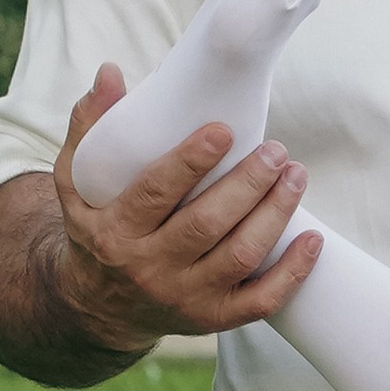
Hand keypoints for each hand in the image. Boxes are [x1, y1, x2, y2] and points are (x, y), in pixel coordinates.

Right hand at [48, 64, 322, 356]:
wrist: (98, 308)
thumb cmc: (97, 230)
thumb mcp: (76, 183)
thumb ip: (90, 127)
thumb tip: (110, 72)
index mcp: (114, 231)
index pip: (156, 192)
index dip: (191, 161)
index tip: (225, 129)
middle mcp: (149, 268)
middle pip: (206, 224)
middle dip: (248, 184)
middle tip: (276, 150)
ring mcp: (184, 297)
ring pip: (239, 257)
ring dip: (274, 215)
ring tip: (296, 175)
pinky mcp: (213, 318)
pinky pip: (261, 301)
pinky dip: (292, 272)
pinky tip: (313, 238)